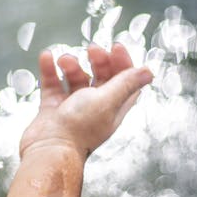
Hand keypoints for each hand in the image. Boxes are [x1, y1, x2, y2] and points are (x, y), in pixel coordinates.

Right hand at [20, 44, 152, 161]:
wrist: (48, 150)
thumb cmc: (79, 128)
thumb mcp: (107, 101)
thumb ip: (125, 83)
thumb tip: (148, 72)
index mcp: (113, 107)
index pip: (125, 81)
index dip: (123, 63)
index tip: (116, 47)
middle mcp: (95, 107)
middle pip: (101, 76)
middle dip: (98, 60)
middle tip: (91, 49)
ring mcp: (72, 106)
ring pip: (75, 78)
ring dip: (71, 64)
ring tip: (64, 60)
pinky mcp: (52, 107)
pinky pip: (53, 83)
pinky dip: (50, 69)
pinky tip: (48, 57)